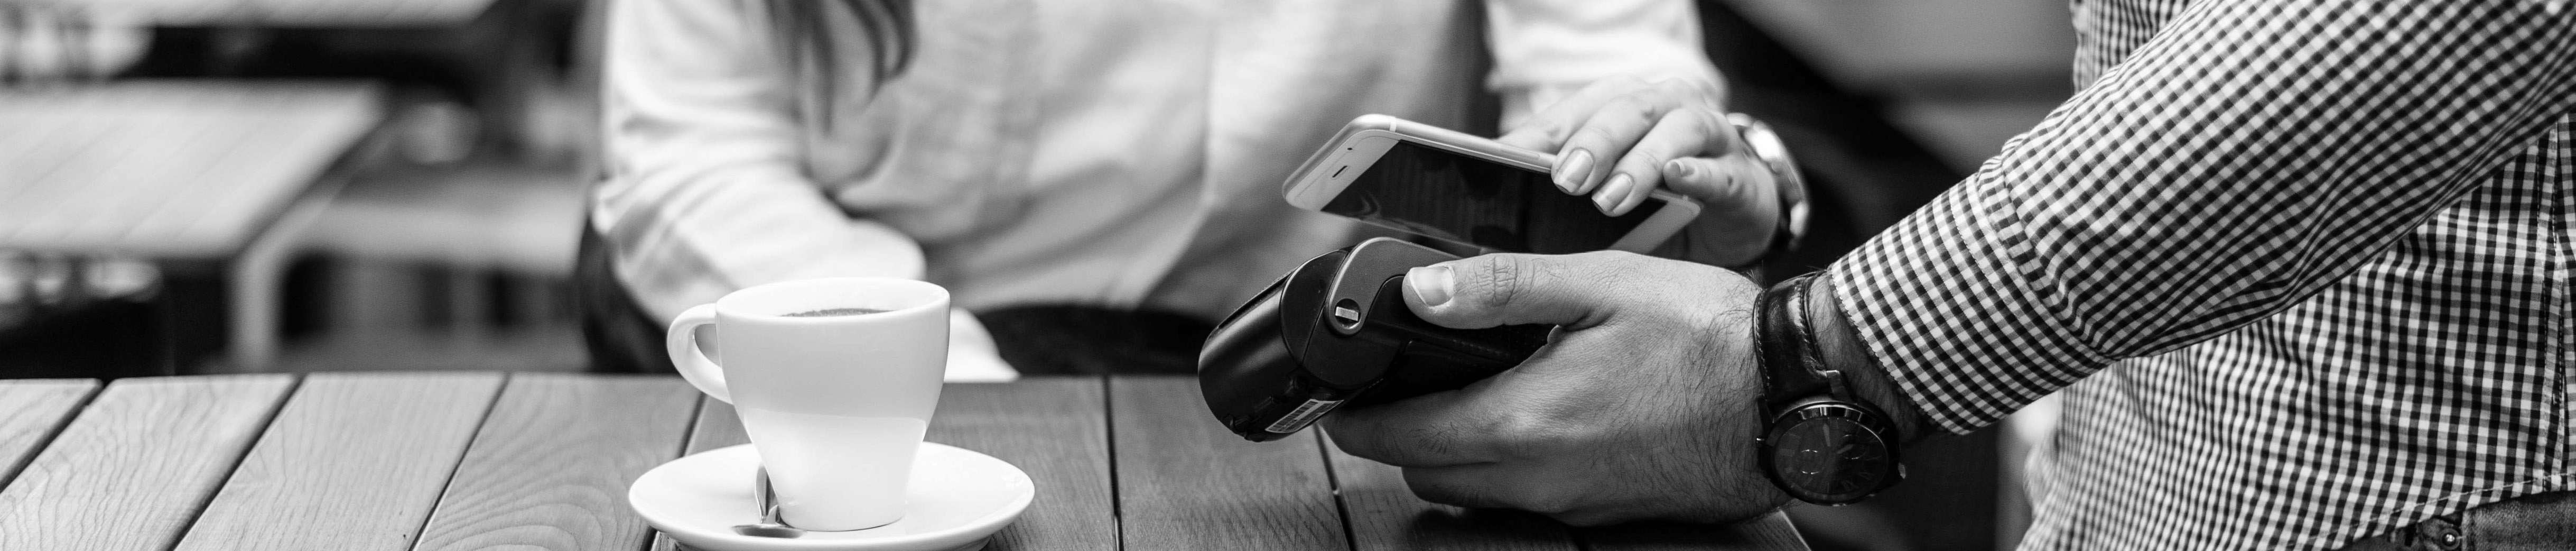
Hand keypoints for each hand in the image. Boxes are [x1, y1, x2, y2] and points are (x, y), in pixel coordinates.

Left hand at [1319, 251, 1789, 524]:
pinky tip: (1533, 418)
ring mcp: (1574, 501)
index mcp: (1523, 421)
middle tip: (1403, 389)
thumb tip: (1423, 290)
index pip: (1400, 438)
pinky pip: (1528, 501)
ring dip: (1453, 455)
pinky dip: (1507, 468)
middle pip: (1426, 473)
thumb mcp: (1599, 282)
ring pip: (1474, 493)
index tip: (1343, 397)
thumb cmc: (1708, 335)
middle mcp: (1539, 478)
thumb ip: (1502, 285)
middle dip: (1400, 437)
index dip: (1357, 418)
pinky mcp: (1607, 509)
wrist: (1794, 396)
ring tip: (1465, 397)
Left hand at [1499, 77, 1784, 266]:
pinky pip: (1721, 170)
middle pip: (1623, 112)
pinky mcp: (1739, 175)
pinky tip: (1680, 180)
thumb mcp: (1603, 189)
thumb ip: (1560, 189)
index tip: (1504, 159)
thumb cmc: (1657, 198)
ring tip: (1610, 199)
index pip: (1571, 113)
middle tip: (1564, 179)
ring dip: (1640, 163)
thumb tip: (1497, 206)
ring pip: (1674, 132)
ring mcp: (1706, 135)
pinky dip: (1699, 174)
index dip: (1537, 135)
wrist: (1734, 212)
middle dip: (1591, 143)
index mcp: (1618, 105)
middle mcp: (1662, 108)